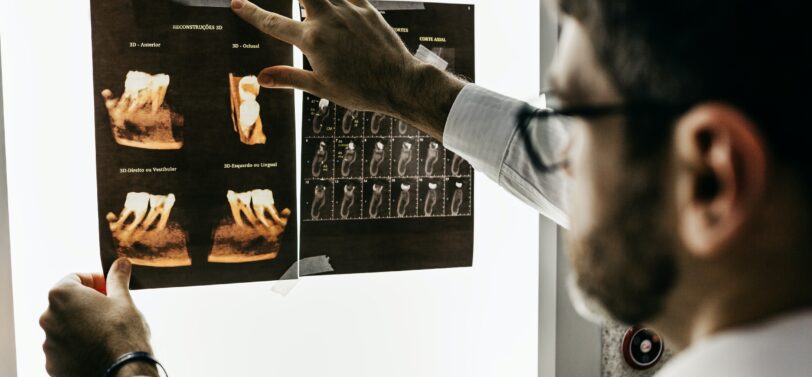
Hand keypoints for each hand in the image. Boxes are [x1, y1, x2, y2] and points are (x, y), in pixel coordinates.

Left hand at [40, 259, 156, 376]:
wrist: (122, 373)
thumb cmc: (123, 334)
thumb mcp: (124, 300)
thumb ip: (117, 279)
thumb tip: (121, 263)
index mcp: (63, 295)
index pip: (75, 278)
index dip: (95, 280)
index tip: (110, 288)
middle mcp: (48, 317)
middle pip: (68, 302)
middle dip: (88, 302)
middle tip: (111, 309)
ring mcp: (48, 343)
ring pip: (66, 326)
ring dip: (82, 324)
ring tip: (106, 332)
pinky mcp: (53, 363)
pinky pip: (65, 348)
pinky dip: (78, 345)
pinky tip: (98, 349)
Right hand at [231, 0, 465, 137]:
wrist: (400, 83)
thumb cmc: (361, 91)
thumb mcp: (322, 87)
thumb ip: (290, 77)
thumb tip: (261, 77)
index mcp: (313, 41)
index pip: (273, 23)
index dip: (251, 12)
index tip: (236, 2)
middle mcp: (328, 19)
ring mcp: (349, 10)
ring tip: (308, 4)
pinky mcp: (368, 9)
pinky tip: (337, 1)